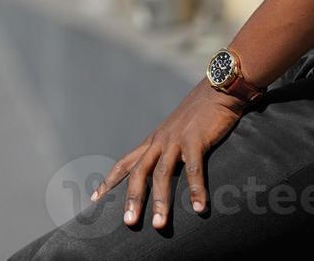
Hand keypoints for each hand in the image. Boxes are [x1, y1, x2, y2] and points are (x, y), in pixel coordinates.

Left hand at [90, 84, 247, 229]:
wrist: (218, 88)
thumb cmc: (201, 112)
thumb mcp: (178, 131)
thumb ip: (171, 149)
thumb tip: (172, 170)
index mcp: (154, 141)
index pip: (125, 162)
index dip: (109, 181)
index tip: (94, 199)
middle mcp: (159, 141)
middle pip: (139, 173)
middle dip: (133, 199)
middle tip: (128, 223)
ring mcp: (176, 139)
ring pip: (162, 174)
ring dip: (161, 201)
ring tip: (160, 225)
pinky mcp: (195, 139)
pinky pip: (194, 169)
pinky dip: (196, 189)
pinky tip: (199, 208)